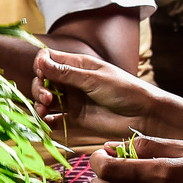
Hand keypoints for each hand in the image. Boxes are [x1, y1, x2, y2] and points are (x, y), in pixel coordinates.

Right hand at [32, 47, 157, 143]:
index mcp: (78, 65)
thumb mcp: (94, 79)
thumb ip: (66, 73)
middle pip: (43, 80)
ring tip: (44, 112)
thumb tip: (40, 61)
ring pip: (46, 99)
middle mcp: (72, 81)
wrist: (144, 116)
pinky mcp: (75, 118)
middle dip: (38, 88)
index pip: (48, 60)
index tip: (42, 76)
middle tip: (46, 99)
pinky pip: (55, 118)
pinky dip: (47, 120)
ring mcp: (73, 100)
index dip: (41, 66)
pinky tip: (47, 123)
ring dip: (40, 104)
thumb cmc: (124, 90)